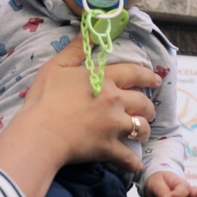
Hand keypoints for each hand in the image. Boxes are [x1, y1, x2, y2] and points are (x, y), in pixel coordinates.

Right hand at [24, 48, 158, 175]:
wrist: (40, 132)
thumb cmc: (44, 98)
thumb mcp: (57, 66)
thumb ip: (76, 49)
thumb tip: (90, 33)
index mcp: (104, 79)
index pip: (134, 73)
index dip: (147, 76)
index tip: (156, 79)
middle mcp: (115, 101)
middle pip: (143, 103)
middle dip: (149, 107)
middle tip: (149, 110)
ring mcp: (114, 126)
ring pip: (142, 128)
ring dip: (144, 131)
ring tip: (142, 133)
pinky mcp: (109, 148)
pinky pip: (129, 158)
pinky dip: (133, 163)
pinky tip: (135, 164)